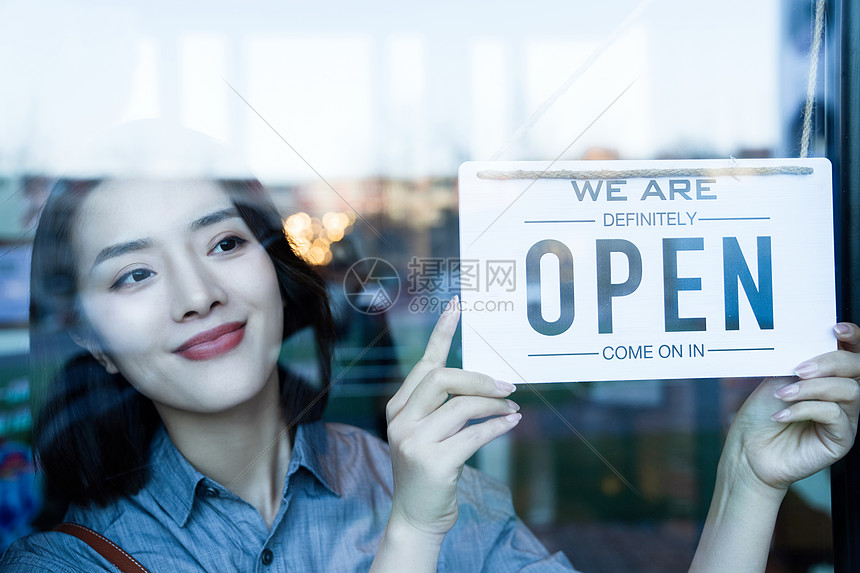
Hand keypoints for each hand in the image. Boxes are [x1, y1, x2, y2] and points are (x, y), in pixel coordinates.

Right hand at [384, 296, 520, 538]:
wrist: (416, 518)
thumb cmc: (429, 471)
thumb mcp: (425, 433)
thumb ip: (441, 406)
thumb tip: (483, 379)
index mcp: (398, 408)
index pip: (424, 364)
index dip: (442, 333)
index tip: (458, 306)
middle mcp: (401, 420)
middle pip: (442, 379)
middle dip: (479, 378)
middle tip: (507, 384)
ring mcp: (414, 441)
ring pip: (462, 406)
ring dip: (495, 404)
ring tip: (513, 407)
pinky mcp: (433, 462)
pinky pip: (475, 435)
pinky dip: (499, 426)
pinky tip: (512, 423)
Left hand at [725, 322, 859, 495]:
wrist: (748, 450)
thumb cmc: (761, 414)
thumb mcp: (778, 378)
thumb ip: (799, 361)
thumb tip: (813, 339)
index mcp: (829, 377)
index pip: (853, 354)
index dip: (853, 338)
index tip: (836, 329)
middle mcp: (843, 397)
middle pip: (858, 369)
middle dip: (830, 362)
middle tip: (799, 369)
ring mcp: (846, 418)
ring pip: (848, 391)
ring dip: (811, 388)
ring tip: (782, 394)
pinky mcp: (842, 439)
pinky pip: (835, 415)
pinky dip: (805, 409)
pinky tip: (782, 414)